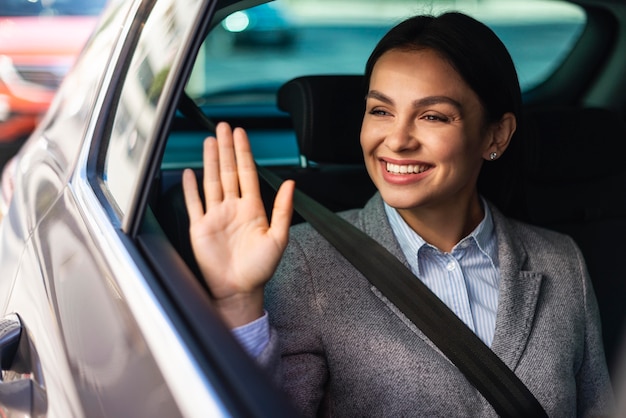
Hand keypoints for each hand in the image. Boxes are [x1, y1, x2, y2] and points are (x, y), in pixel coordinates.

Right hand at [182, 122, 293, 326]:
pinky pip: (194, 203)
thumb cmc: (260, 268)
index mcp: (252, 208)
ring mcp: (215, 216)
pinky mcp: (200, 227)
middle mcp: (233, 208)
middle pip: (228, 171)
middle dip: (226, 148)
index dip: (244, 152)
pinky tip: (189, 173)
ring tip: (209, 141)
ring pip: (212, 181)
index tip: (240, 133)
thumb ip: (283, 209)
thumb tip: (290, 183)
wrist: (239, 290)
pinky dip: (190, 188)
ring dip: (210, 161)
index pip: (247, 173)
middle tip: (222, 127)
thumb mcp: (279, 237)